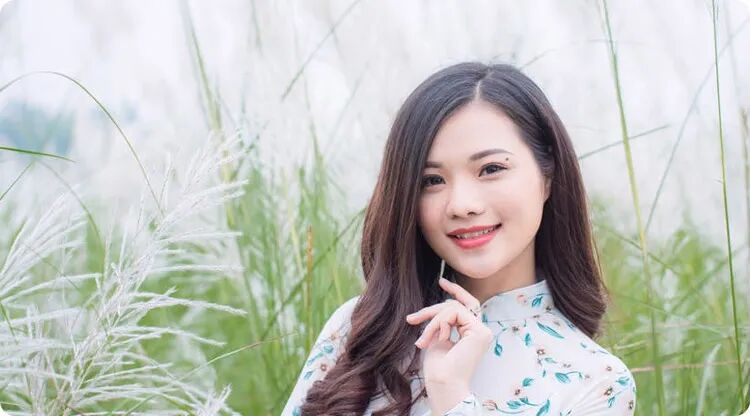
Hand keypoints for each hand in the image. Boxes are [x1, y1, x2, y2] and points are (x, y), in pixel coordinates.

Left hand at [405, 277, 492, 413]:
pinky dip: (440, 323)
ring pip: (452, 307)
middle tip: (412, 319)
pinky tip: (439, 338)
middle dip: (431, 310)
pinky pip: (454, 313)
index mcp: (472, 333)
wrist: (442, 382)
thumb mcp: (437, 336)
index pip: (467, 305)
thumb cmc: (438, 367)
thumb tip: (443, 304)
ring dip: (433, 320)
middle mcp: (480, 331)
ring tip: (424, 339)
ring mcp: (482, 331)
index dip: (456, 291)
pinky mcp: (480, 332)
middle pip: (455, 305)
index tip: (441, 281)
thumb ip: (443, 321)